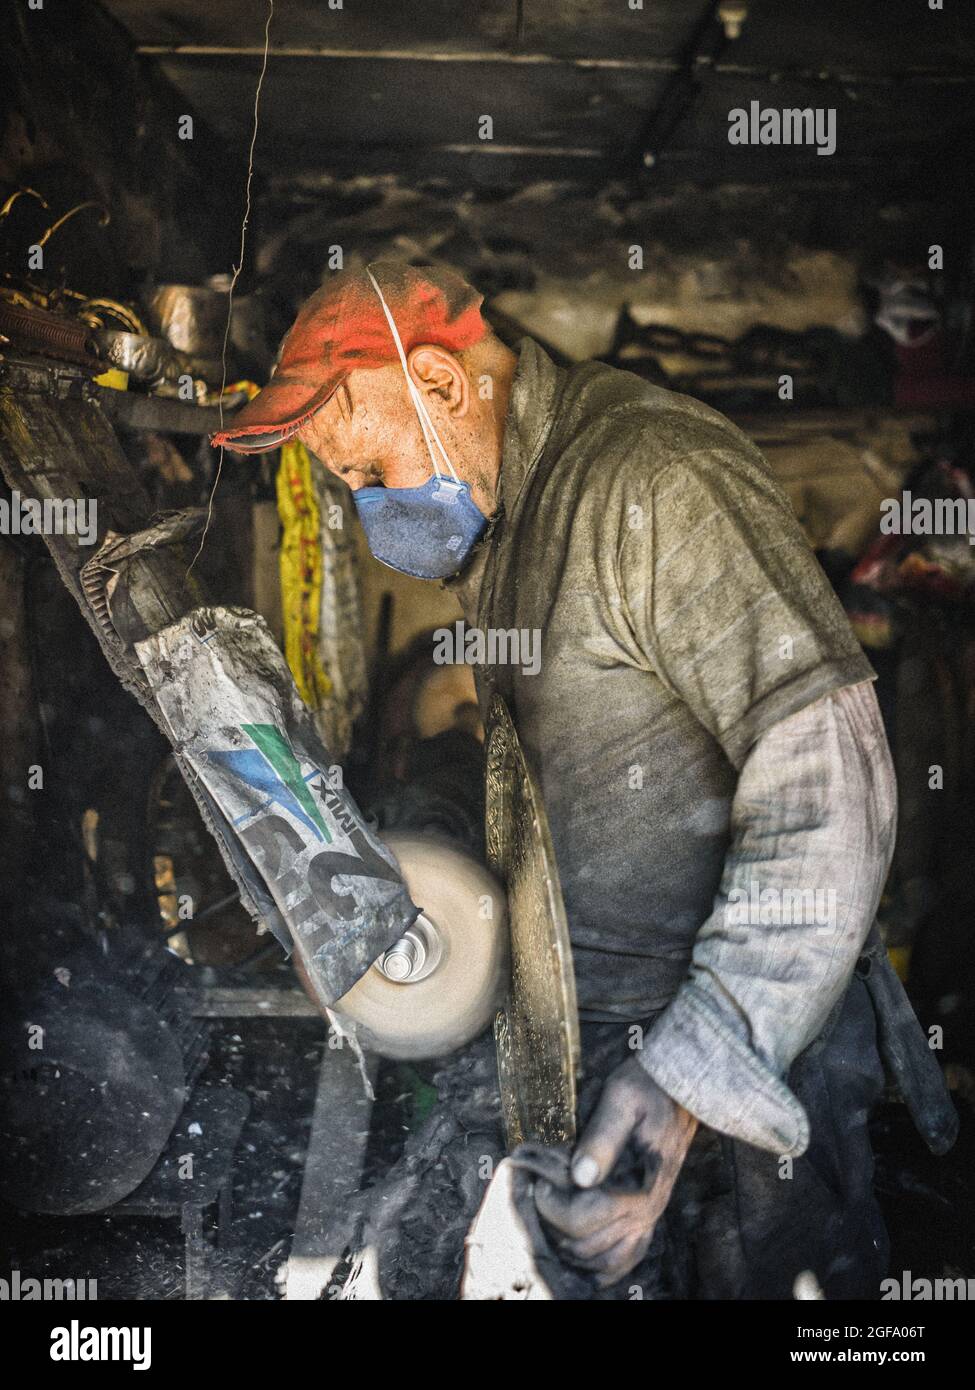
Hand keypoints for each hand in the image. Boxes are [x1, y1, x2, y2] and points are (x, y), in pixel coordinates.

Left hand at [534, 1057, 697, 1287]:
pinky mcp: (648, 1217)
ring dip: (572, 1249)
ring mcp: (648, 1217)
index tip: (539, 1180)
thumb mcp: (621, 1099)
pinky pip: (625, 1259)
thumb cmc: (647, 1089)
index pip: (582, 1219)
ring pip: (603, 1261)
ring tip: (553, 1217)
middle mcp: (646, 1210)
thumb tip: (580, 1175)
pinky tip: (581, 1250)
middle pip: (586, 1245)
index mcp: (638, 1184)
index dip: (551, 1204)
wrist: (680, 1092)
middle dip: (554, 1224)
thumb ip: (601, 1137)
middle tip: (542, 1193)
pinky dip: (601, 1264)